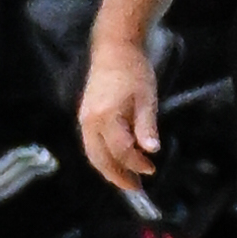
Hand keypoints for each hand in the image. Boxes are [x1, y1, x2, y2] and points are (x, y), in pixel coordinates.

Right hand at [80, 38, 159, 191]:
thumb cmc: (133, 71)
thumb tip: (152, 150)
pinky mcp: (85, 117)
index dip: (136, 164)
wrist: (114, 49)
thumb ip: (147, 125)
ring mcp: (84, 119)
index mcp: (106, 116)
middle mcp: (90, 121)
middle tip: (136, 188)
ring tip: (127, 180)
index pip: (121, 150)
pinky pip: (91, 145)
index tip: (152, 168)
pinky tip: (116, 161)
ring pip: (93, 154)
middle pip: (101, 159)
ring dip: (109, 170)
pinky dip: (103, 158)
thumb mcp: (147, 97)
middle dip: (118, 176)